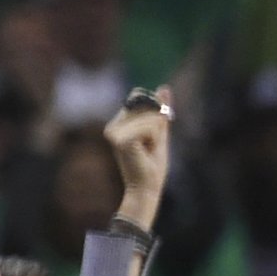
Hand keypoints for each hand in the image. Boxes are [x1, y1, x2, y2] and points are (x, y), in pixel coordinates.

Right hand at [104, 83, 172, 211]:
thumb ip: (161, 111)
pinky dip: (154, 139)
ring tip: (147, 149)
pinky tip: (144, 152)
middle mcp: (113, 125)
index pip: (138, 96)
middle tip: (149, 145)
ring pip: (150, 117)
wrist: (146, 188)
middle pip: (145, 105)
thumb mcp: (160, 133)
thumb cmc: (152, 165)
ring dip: (156, 134)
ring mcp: (114, 131)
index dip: (153, 109)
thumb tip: (164, 87)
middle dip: (156, 125)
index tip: (153, 132)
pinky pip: (150, 127)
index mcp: (119, 122)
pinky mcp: (120, 139)